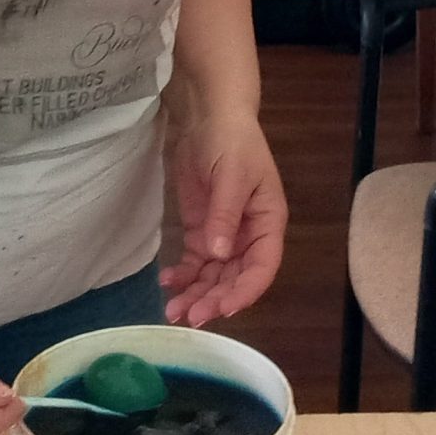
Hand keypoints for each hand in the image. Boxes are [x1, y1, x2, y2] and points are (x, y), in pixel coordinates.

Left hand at [160, 107, 286, 324]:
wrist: (210, 118)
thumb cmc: (232, 142)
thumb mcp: (231, 175)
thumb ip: (225, 215)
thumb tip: (219, 254)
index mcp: (268, 223)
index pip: (262, 267)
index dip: (244, 292)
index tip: (222, 309)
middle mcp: (249, 236)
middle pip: (235, 278)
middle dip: (214, 299)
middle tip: (189, 316)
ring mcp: (224, 236)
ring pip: (214, 276)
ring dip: (196, 294)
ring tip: (172, 310)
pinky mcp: (202, 231)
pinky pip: (196, 262)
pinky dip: (183, 275)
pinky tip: (167, 282)